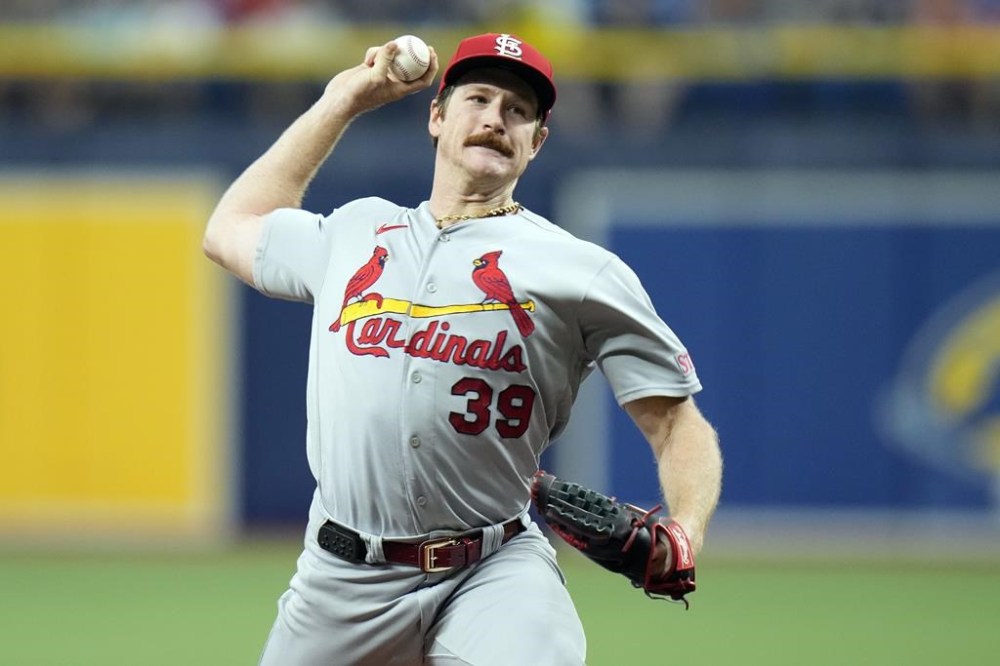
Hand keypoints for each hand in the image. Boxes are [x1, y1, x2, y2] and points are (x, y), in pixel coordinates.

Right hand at [323, 40, 438, 117]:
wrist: (340, 100)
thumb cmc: (359, 93)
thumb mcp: (374, 76)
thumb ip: (385, 59)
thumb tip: (395, 43)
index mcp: (401, 89)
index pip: (423, 80)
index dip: (431, 67)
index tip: (431, 53)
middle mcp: (394, 82)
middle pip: (411, 66)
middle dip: (415, 54)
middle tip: (417, 41)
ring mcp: (382, 75)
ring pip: (392, 57)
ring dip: (386, 51)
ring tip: (375, 57)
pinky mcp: (371, 69)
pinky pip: (378, 55)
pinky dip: (374, 52)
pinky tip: (366, 58)